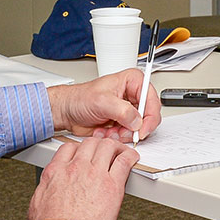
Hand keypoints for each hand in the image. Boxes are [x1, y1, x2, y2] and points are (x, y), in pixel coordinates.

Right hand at [27, 137, 138, 219]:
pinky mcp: (112, 185)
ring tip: (120, 152)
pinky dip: (130, 156)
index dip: (80, 148)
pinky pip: (124, 161)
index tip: (85, 153)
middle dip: (98, 145)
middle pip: (91, 143)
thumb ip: (45, 189)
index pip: (70, 147)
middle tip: (104, 151)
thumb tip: (47, 189)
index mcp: (56, 171)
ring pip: (108, 146)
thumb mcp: (38, 203)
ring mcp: (95, 174)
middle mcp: (76, 168)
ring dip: (115, 147)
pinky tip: (132, 158)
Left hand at [47, 68, 161, 141]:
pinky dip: (117, 137)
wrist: (68, 111)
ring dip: (123, 134)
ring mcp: (129, 110)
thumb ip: (122, 110)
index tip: (141, 130)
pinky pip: (129, 135)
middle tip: (120, 132)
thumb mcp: (101, 101)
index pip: (152, 100)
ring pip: (139, 128)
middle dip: (133, 128)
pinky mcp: (123, 122)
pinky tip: (105, 132)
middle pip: (148, 116)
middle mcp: (133, 95)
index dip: (150, 117)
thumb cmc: (80, 99)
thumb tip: (137, 121)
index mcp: (133, 81)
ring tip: (108, 130)